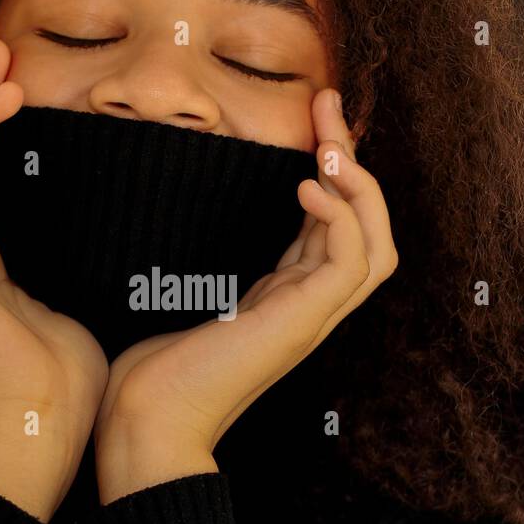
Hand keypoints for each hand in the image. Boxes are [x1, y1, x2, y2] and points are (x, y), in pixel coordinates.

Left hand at [94, 89, 397, 502]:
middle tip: (328, 100)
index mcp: (286, 297)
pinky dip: (340, 217)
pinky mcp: (302, 323)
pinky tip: (307, 186)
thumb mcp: (179, 294)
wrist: (145, 423)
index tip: (311, 116)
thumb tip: (170, 206)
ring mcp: (312, 318)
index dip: (332, 169)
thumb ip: (199, 257)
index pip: (334, 224)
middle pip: (369, 227)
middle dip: (355, 159)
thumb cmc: (149, 369)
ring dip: (361, 184)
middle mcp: (310, 306)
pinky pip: (351, 263)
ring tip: (328, 142)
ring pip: (378, 244)